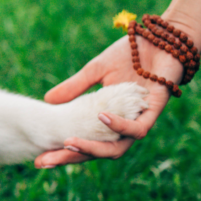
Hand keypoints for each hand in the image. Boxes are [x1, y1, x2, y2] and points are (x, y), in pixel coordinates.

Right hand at [34, 34, 184, 167]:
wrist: (161, 39)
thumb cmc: (131, 54)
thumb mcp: (95, 70)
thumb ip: (75, 87)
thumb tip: (47, 100)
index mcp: (108, 120)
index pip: (84, 142)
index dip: (63, 153)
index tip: (39, 160)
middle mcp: (122, 127)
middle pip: (96, 153)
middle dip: (70, 158)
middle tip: (44, 161)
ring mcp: (138, 123)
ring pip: (116, 149)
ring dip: (91, 148)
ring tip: (68, 142)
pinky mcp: (154, 114)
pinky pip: (136, 129)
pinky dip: (118, 125)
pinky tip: (100, 117)